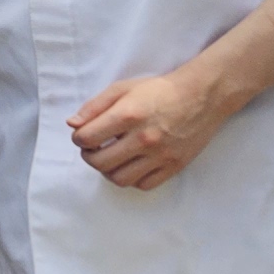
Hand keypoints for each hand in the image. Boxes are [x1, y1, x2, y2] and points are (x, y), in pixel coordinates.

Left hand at [70, 64, 239, 189]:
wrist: (200, 97)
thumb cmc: (158, 90)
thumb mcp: (122, 89)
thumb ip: (94, 106)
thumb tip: (72, 124)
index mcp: (127, 115)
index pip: (87, 138)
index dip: (78, 138)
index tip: (83, 135)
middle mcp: (143, 138)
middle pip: (100, 162)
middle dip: (89, 156)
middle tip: (93, 148)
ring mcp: (160, 155)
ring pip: (120, 179)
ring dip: (108, 170)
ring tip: (111, 158)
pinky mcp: (174, 166)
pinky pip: (144, 185)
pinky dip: (132, 179)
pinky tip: (131, 165)